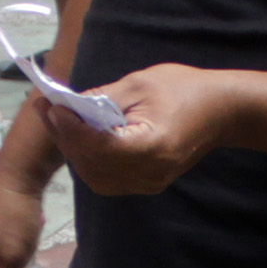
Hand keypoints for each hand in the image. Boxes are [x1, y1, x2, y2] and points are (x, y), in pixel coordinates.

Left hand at [57, 61, 243, 198]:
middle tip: (46, 109)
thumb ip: (102, 99)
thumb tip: (67, 106)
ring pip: (94, 176)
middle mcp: (149, 173)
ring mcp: (148, 183)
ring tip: (58, 121)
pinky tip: (80, 137)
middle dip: (65, 137)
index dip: (70, 128)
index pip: (99, 146)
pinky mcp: (146, 184)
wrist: (220, 112)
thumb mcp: (140, 84)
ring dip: (73, 150)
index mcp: (151, 147)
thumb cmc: (184, 89)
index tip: (52, 107)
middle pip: (92, 164)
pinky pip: (106, 178)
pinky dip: (88, 159)